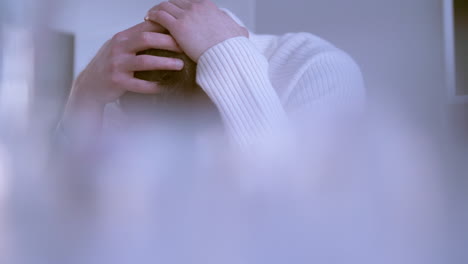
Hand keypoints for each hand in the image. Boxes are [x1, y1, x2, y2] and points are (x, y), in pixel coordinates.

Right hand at [70, 21, 184, 105]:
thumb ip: (138, 38)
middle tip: (186, 47)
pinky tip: (166, 87)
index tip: (183, 31)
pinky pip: (140, 85)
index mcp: (123, 37)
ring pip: (144, 61)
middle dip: (169, 42)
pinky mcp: (117, 82)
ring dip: (165, 63)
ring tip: (180, 65)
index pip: (146, 26)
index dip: (166, 27)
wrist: (90, 84)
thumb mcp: (121, 47)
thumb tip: (165, 29)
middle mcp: (118, 48)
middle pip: (147, 39)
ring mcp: (117, 65)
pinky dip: (155, 86)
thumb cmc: (110, 64)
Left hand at [145, 0, 248, 61]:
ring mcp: (186, 15)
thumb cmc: (233, 48)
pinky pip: (159, 16)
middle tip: (157, 14)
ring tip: (149, 16)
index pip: (188, 2)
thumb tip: (241, 31)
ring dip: (155, 10)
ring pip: (164, 6)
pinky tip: (147, 21)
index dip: (179, 6)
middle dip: (165, 7)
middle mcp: (196, 7)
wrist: (227, 55)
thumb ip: (236, 29)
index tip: (174, 12)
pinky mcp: (178, 26)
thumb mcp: (238, 34)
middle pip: (175, 2)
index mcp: (208, 6)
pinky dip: (152, 16)